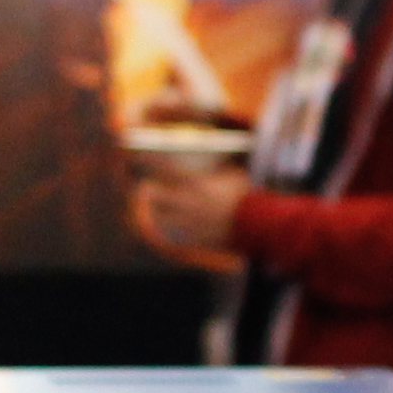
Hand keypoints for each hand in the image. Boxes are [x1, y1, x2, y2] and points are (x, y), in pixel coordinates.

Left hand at [130, 161, 249, 264]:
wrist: (258, 226)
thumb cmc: (249, 196)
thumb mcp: (234, 174)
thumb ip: (219, 167)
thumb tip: (213, 156)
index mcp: (195, 184)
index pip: (163, 168)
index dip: (146, 159)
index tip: (134, 153)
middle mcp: (187, 204)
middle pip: (153, 196)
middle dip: (147, 190)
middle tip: (147, 186)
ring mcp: (189, 223)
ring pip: (159, 217)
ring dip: (156, 210)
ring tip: (157, 207)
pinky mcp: (194, 239)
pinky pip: (173, 234)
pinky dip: (170, 229)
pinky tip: (172, 225)